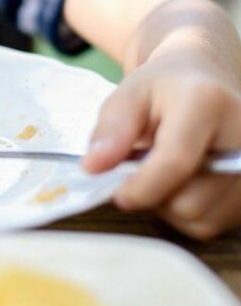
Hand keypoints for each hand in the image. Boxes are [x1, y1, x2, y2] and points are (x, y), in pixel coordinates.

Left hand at [82, 52, 240, 238]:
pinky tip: (184, 183)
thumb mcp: (129, 95)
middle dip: (153, 194)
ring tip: (164, 173)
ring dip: (170, 206)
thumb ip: (112, 130)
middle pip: (188, 201)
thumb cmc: (163, 90)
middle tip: (144, 169)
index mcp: (207, 103)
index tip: (117, 193)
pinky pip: (211, 224)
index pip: (175, 162)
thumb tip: (93, 167)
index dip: (140, 187)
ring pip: (200, 219)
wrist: (205, 81)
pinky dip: (189, 213)